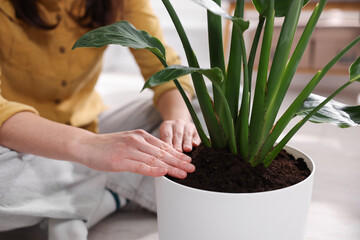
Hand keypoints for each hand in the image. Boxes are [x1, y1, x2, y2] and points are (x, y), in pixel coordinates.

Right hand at [80, 129, 194, 178]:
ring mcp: (129, 150)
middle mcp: (137, 140)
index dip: (177, 154)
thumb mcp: (129, 141)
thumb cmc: (108, 146)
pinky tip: (164, 173)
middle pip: (162, 153)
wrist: (87, 146)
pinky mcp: (121, 161)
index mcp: (140, 135)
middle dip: (179, 161)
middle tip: (192, 167)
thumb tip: (160, 156)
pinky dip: (154, 169)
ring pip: (155, 159)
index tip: (188, 160)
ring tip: (184, 173)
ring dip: (171, 167)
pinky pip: (141, 166)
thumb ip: (144, 147)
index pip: (163, 146)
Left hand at [159, 119, 200, 152]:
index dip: (168, 142)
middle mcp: (178, 123)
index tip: (169, 150)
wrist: (179, 128)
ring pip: (187, 134)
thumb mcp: (164, 138)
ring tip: (187, 149)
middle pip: (178, 134)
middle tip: (178, 151)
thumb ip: (164, 144)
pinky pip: (197, 134)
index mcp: (167, 125)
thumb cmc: (169, 137)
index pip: (167, 134)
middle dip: (178, 143)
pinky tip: (195, 144)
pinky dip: (196, 139)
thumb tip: (162, 153)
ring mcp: (188, 126)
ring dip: (187, 142)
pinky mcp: (196, 130)